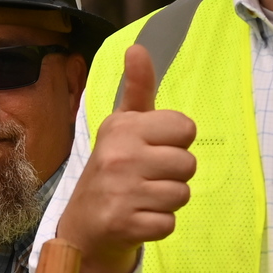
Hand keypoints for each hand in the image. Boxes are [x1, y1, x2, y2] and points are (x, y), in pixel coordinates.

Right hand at [56, 46, 196, 272]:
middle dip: (173, 175)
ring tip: (142, 198)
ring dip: (166, 201)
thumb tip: (137, 47)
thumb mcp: (122, 125)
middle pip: (188, 164)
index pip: (186, 128)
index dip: (175, 142)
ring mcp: (121, 192)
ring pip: (182, 194)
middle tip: (146, 178)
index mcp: (123, 127)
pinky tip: (138, 218)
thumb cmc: (113, 168)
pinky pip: (170, 223)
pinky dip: (158, 225)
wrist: (83, 224)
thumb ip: (138, 88)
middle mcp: (119, 156)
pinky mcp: (125, 225)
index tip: (152, 149)